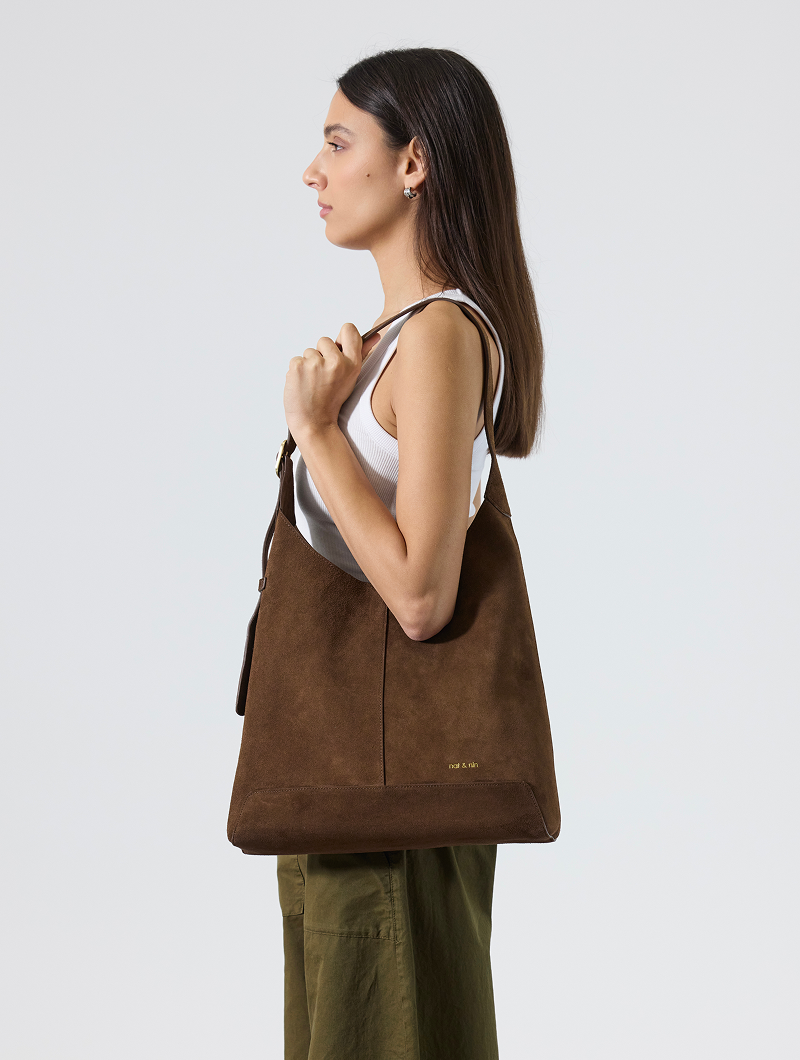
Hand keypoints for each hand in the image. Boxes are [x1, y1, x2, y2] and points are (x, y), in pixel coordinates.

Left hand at [284, 323, 379, 438]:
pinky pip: (296, 360)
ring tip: (312, 383)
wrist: (314, 424)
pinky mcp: (298, 367)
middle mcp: (336, 362)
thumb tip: (374, 336)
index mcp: (352, 364)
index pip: (349, 330)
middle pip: (324, 340)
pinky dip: (297, 371)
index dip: (341, 337)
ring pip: (309, 351)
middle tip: (322, 377)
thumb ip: (361, 354)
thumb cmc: (331, 402)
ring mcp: (315, 364)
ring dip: (308, 365)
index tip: (337, 349)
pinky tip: (302, 385)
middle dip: (321, 355)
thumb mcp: (351, 378)